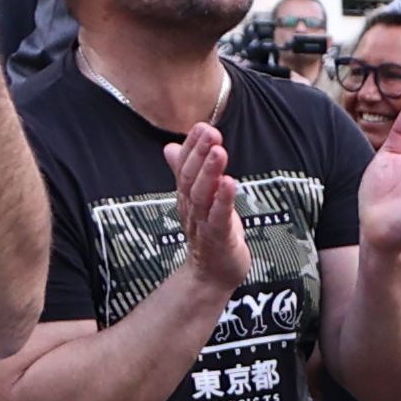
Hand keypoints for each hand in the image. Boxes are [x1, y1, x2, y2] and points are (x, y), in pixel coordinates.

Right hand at [165, 121, 253, 302]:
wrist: (212, 274)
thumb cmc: (209, 232)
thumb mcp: (198, 199)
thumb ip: (186, 172)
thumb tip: (170, 147)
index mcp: (187, 196)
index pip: (186, 167)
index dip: (193, 146)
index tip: (202, 126)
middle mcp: (191, 208)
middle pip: (191, 178)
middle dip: (200, 154)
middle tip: (210, 132)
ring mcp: (203, 223)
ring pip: (202, 195)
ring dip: (210, 172)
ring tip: (219, 152)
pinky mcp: (218, 238)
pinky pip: (218, 217)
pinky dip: (223, 200)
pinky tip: (230, 183)